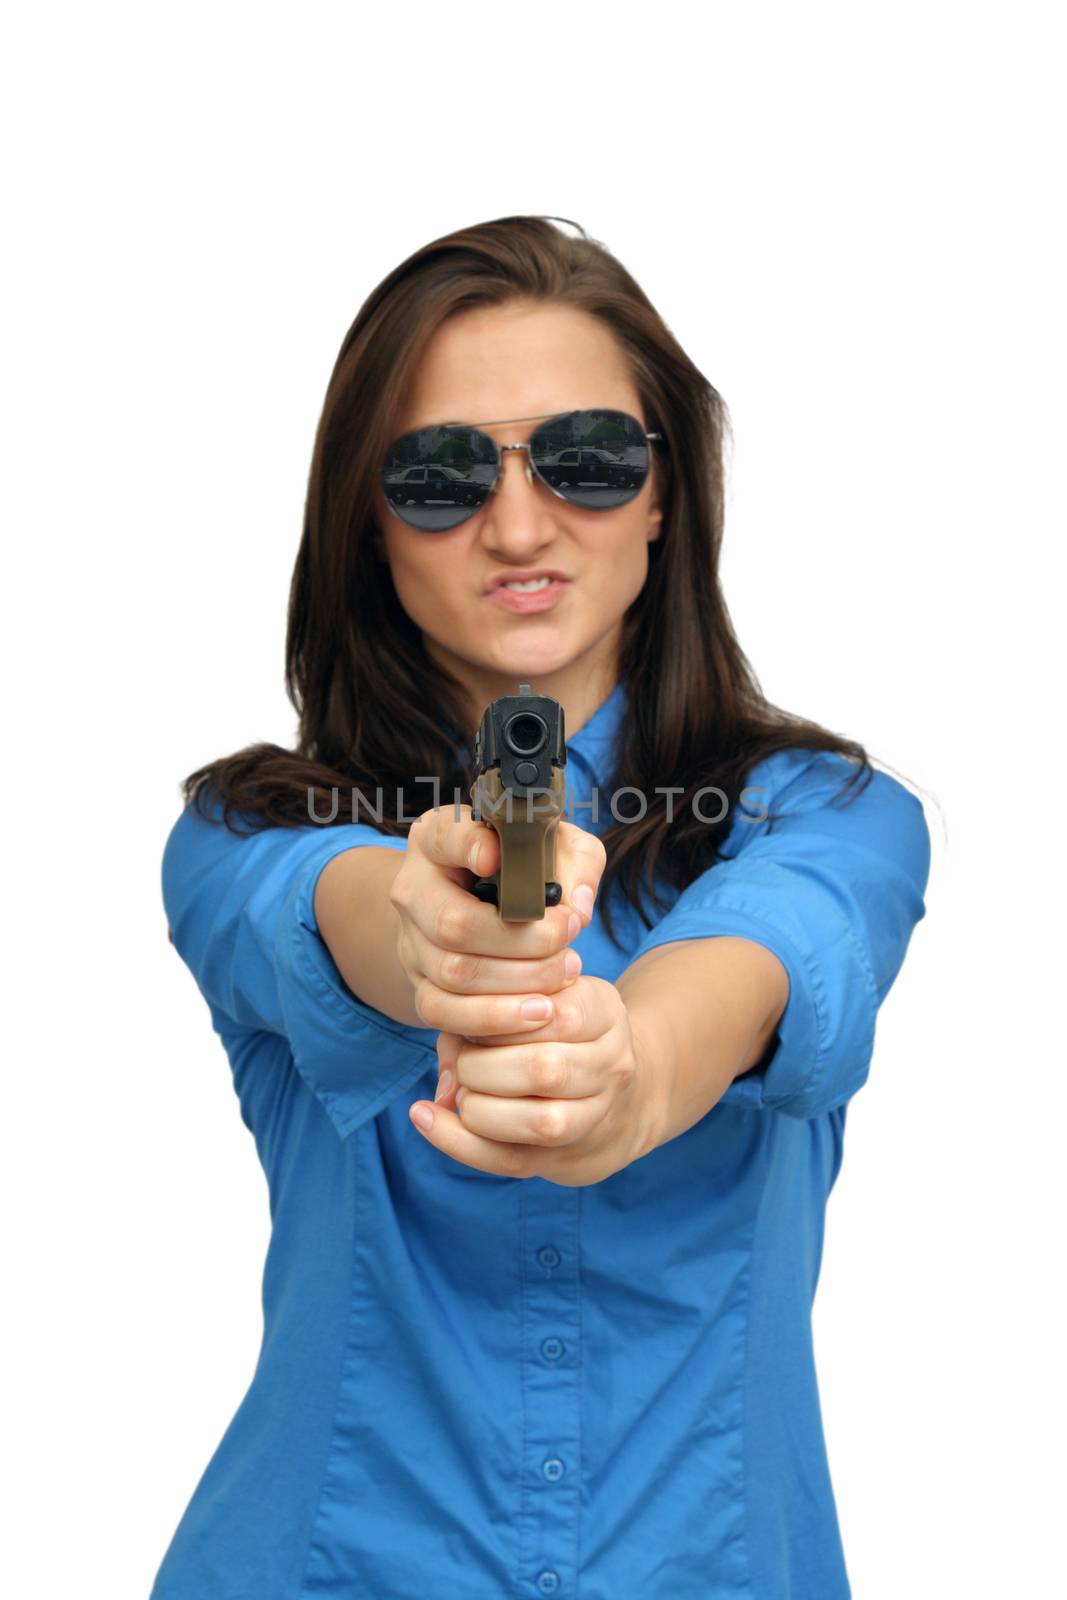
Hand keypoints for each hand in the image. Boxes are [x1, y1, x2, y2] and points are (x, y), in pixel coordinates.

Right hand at [389, 802, 604, 1044]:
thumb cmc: (524, 870)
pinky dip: (494, 1020)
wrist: (480, 910)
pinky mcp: (419, 984)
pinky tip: (536, 1014)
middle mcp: (414, 889)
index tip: (498, 857)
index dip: (469, 847)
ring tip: (564, 976)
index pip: (446, 836)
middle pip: (454, 924)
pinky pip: (444, 1013)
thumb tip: (578, 904)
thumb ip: (575, 861)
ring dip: (517, 983)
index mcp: (439, 840)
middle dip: (522, 941)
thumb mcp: (553, 848)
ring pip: (452, 973)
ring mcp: (411, 940)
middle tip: (569, 941)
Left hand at [410, 977, 664, 1186]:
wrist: (620, 1092)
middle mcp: (610, 1063)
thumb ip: (482, 1017)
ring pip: (540, 1122)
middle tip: (464, 1062)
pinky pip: (512, 1160)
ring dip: (479, 1108)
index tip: (474, 1019)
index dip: (500, 1017)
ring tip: (460, 1092)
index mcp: (603, 1011)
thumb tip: (446, 1079)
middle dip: (483, 1067)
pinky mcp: (568, 1156)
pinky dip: (459, 1144)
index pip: (555, 1011)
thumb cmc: (554, 1032)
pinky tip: (426, 1120)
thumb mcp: (532, 1002)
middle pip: (546, 1069)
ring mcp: (597, 1115)